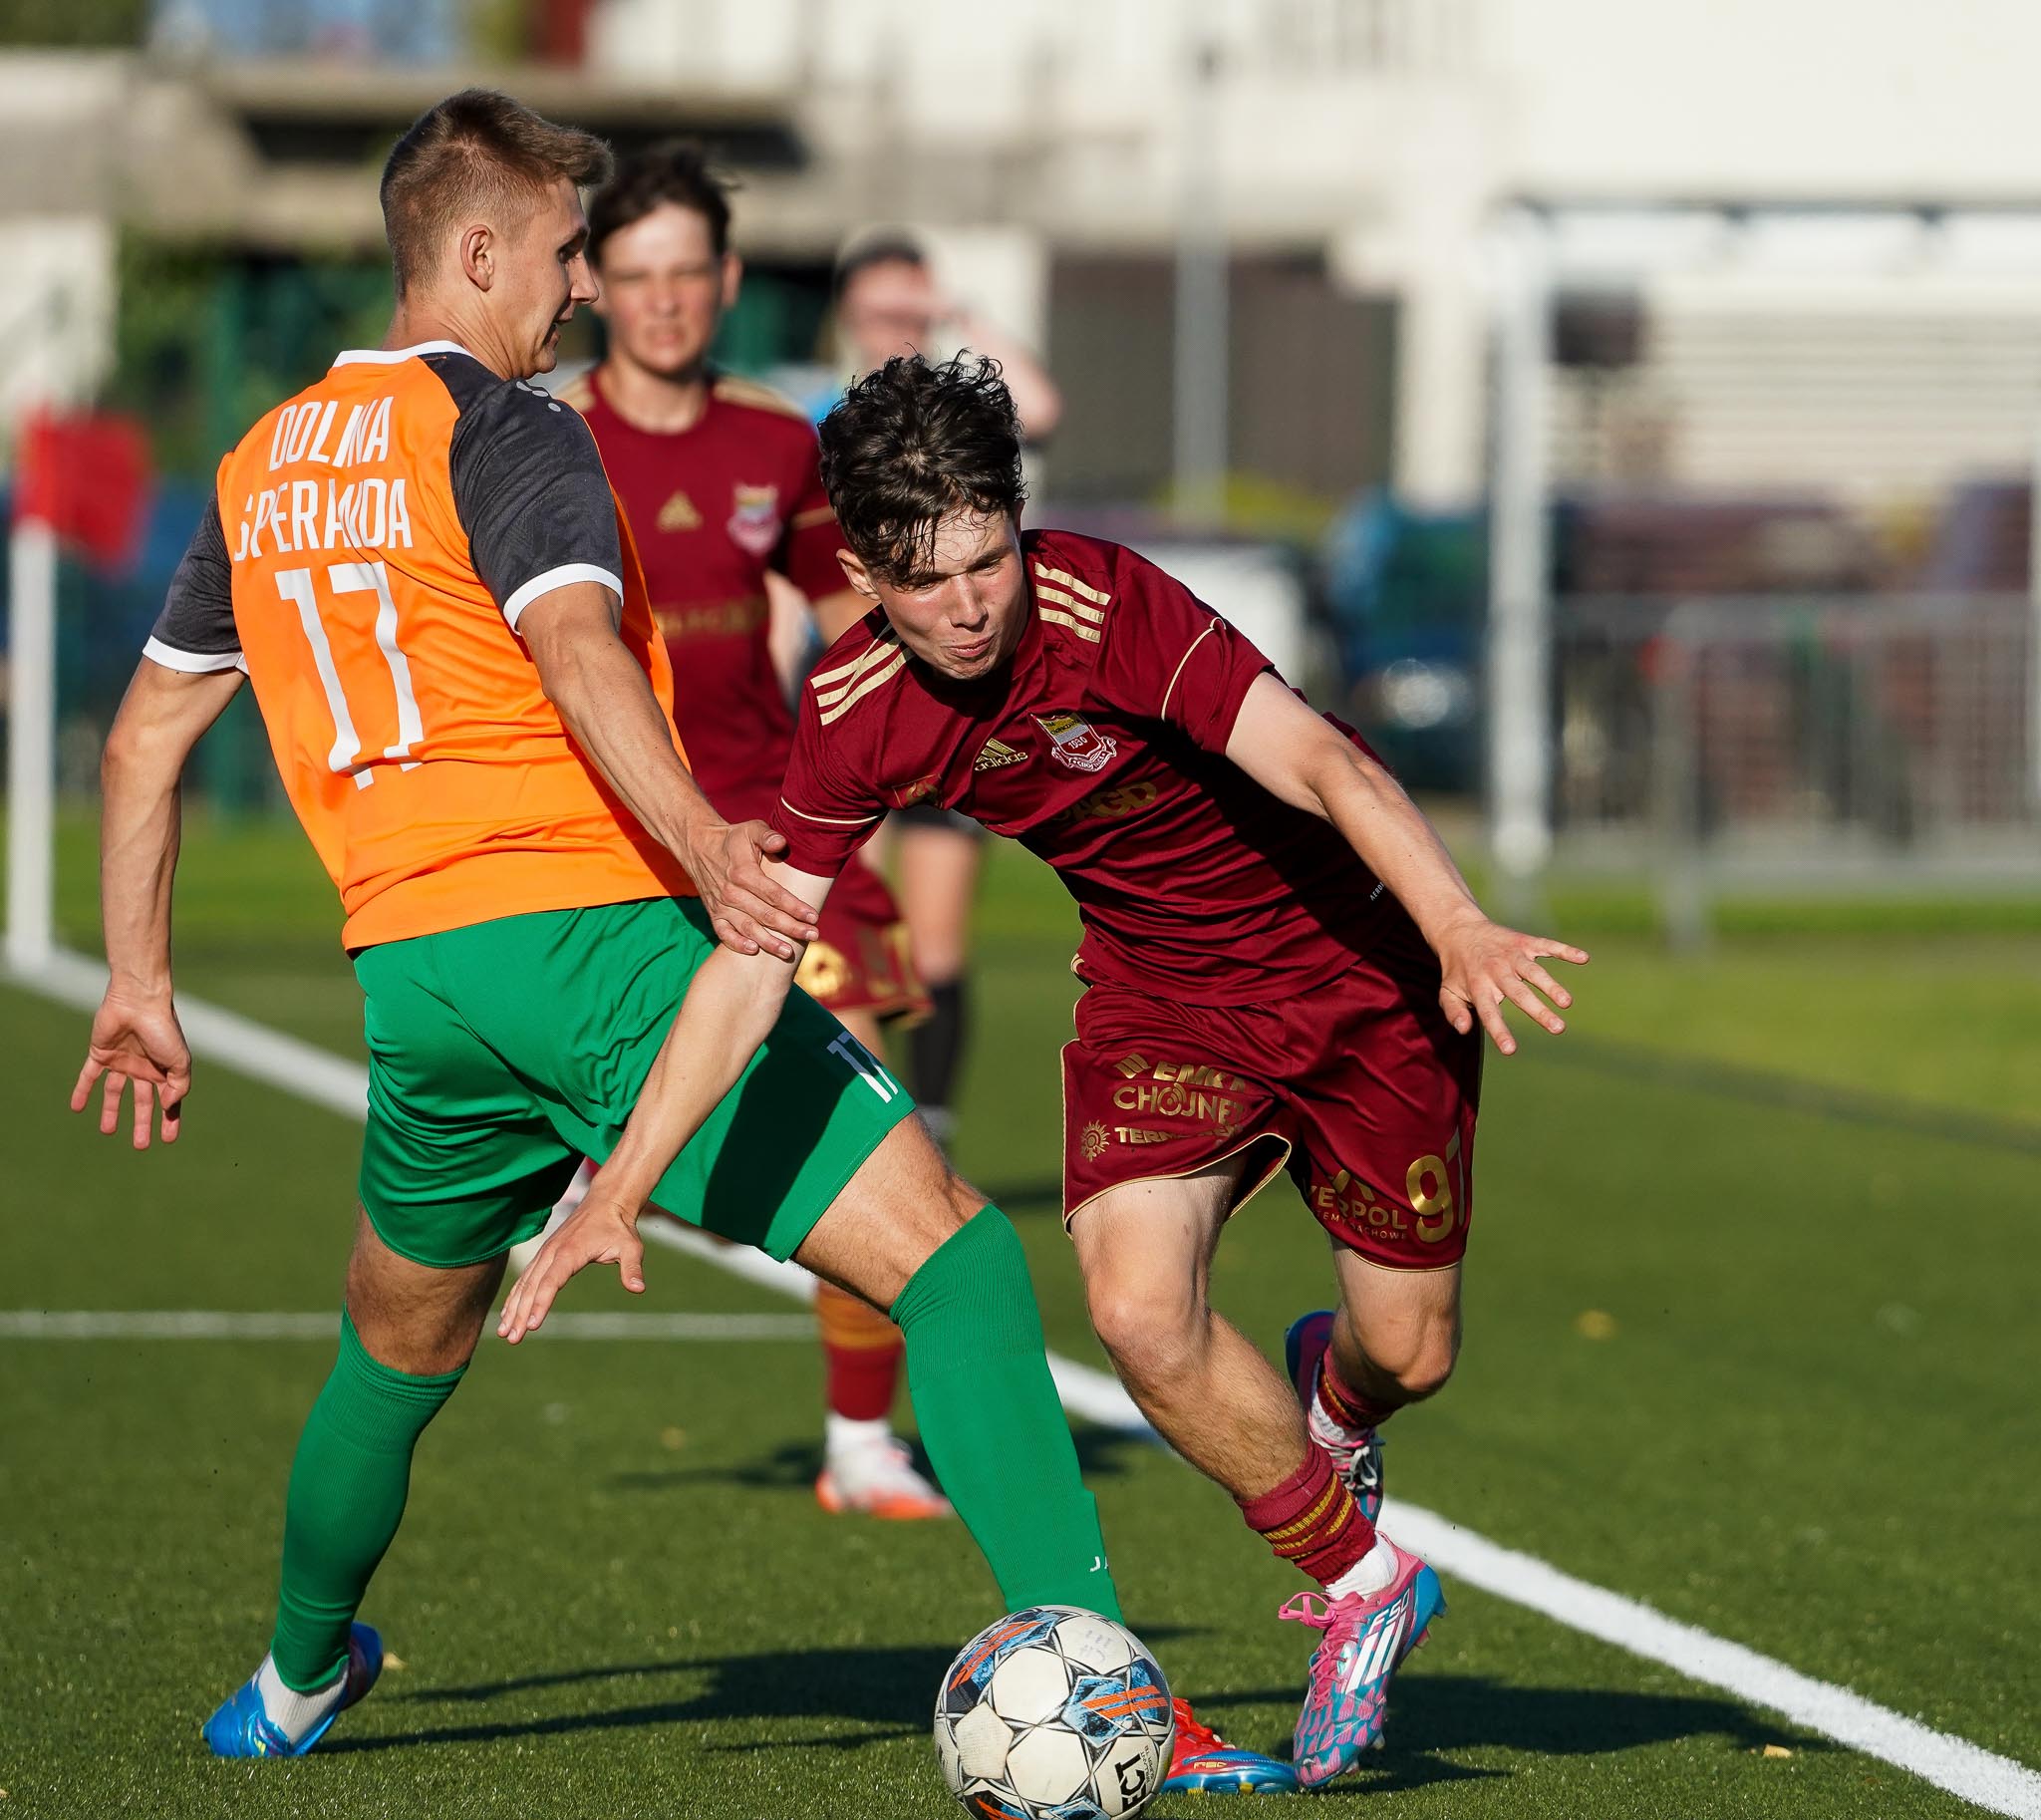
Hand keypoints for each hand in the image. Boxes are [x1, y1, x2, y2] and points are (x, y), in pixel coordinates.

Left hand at [70, 985, 191, 1147]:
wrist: (138, 1003)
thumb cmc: (163, 1030)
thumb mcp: (180, 1061)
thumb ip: (178, 1086)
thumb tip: (167, 1107)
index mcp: (165, 1070)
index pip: (168, 1101)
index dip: (169, 1120)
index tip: (168, 1139)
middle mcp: (143, 1068)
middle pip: (141, 1102)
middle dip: (141, 1124)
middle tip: (140, 1145)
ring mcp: (122, 1062)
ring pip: (114, 1092)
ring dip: (110, 1111)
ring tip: (106, 1131)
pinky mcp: (100, 1055)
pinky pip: (89, 1076)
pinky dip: (82, 1091)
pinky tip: (76, 1108)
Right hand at [497, 1193, 646, 1343]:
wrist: (606, 1203)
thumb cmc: (618, 1228)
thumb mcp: (631, 1247)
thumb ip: (632, 1268)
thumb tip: (638, 1288)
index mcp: (570, 1252)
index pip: (551, 1281)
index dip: (541, 1303)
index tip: (533, 1325)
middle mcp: (552, 1252)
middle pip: (532, 1287)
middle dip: (521, 1314)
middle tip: (513, 1338)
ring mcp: (546, 1253)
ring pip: (525, 1284)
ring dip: (513, 1308)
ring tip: (504, 1332)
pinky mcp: (544, 1254)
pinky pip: (526, 1278)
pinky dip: (516, 1296)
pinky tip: (508, 1314)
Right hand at [682, 817, 818, 959]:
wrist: (699, 846)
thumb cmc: (733, 839)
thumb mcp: (750, 829)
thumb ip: (767, 835)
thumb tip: (781, 842)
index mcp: (743, 872)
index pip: (774, 894)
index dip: (794, 906)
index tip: (813, 916)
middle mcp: (731, 892)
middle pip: (766, 915)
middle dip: (791, 927)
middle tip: (813, 935)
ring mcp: (721, 905)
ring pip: (748, 928)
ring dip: (769, 942)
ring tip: (789, 952)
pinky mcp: (714, 914)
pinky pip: (724, 933)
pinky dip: (736, 944)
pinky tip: (754, 951)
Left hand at [1433, 914, 1588, 1056]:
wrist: (1459, 931)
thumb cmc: (1457, 970)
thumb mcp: (1447, 992)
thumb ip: (1454, 1012)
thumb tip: (1464, 1030)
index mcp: (1479, 987)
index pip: (1489, 1013)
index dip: (1499, 1031)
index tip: (1511, 1050)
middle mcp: (1497, 971)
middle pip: (1519, 993)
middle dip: (1538, 1011)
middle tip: (1558, 1029)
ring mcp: (1512, 955)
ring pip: (1534, 972)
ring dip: (1551, 986)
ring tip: (1567, 1003)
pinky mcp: (1524, 942)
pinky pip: (1546, 946)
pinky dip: (1564, 951)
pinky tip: (1583, 958)